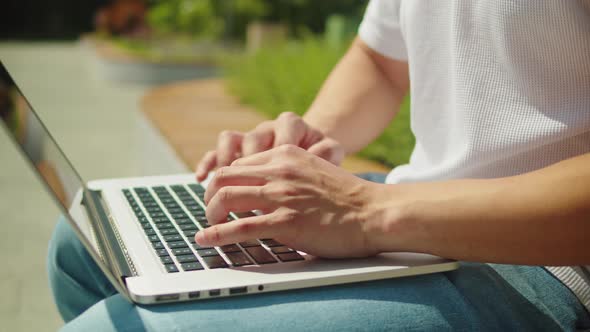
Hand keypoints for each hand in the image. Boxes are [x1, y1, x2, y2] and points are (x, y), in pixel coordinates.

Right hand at [195, 112, 344, 180]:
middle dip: (249, 167)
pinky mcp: (236, 148)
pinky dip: (208, 162)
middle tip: (251, 191)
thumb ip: (327, 153)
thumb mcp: (330, 153)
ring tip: (225, 187)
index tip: (281, 184)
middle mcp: (267, 127)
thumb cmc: (321, 157)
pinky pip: (216, 150)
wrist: (312, 149)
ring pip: (231, 139)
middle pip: (252, 139)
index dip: (278, 161)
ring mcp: (249, 136)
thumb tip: (317, 155)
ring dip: (227, 163)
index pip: (281, 136)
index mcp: (291, 125)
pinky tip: (201, 177)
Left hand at [195, 145, 384, 257]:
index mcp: (286, 155)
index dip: (223, 180)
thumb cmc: (349, 197)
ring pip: (226, 198)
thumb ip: (289, 174)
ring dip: (210, 214)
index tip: (219, 194)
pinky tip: (205, 239)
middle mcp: (279, 171)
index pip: (239, 163)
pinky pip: (240, 227)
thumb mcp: (315, 170)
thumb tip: (266, 189)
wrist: (374, 212)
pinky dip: (216, 235)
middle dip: (210, 195)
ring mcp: (281, 196)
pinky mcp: (285, 222)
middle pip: (225, 176)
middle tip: (210, 210)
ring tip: (208, 226)